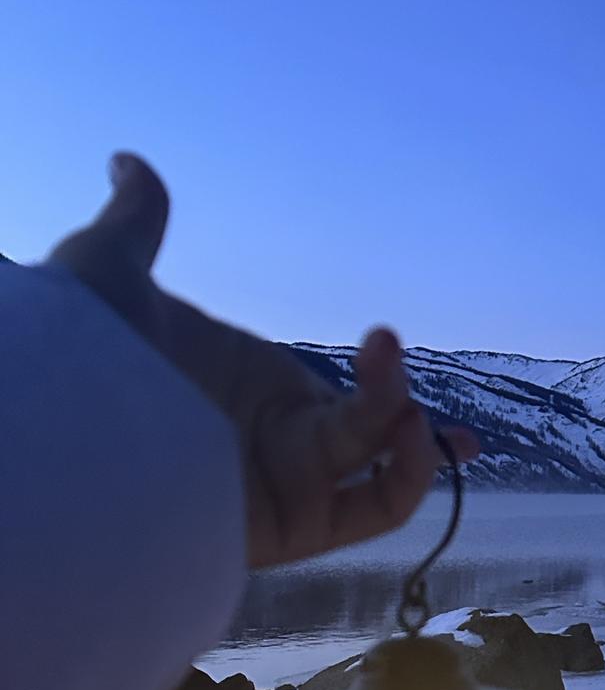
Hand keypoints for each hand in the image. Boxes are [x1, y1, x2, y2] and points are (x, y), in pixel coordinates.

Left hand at [49, 153, 479, 568]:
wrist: (58, 422)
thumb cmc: (82, 348)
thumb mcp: (111, 266)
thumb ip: (140, 218)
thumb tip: (129, 161)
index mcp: (252, 392)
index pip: (336, 400)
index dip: (388, 392)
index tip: (425, 378)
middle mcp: (273, 448)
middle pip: (371, 451)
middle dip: (423, 442)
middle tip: (462, 434)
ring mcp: (283, 489)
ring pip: (381, 482)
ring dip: (413, 446)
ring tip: (408, 406)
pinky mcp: (287, 528)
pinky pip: (370, 511)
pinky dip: (404, 474)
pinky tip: (405, 423)